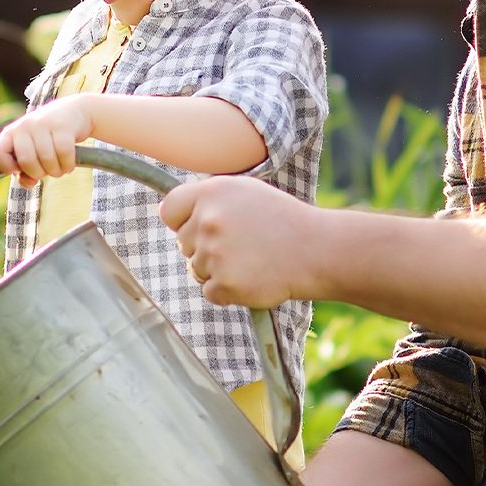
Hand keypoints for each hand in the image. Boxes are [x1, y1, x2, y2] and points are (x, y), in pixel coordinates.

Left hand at [0, 96, 95, 182]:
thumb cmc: (48, 139)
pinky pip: (63, 153)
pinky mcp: (62, 125)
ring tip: (59, 168)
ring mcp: (42, 124)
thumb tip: (28, 182)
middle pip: (26, 161)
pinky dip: (67, 165)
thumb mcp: (32, 151)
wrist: (74, 112)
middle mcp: (23, 126)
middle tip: (46, 171)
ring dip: (56, 171)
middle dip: (39, 173)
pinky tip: (68, 164)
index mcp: (10, 133)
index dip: (5, 167)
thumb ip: (25, 170)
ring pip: (46, 159)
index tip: (19, 170)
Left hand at [160, 174, 310, 307]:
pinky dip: (227, 292)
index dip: (181, 222)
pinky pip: (209, 292)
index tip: (197, 227)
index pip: (169, 210)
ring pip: (195, 270)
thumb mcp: (246, 193)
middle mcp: (209, 220)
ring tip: (250, 260)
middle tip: (240, 246)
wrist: (316, 250)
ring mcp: (215, 254)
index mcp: (212, 192)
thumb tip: (169, 212)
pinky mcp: (224, 283)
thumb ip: (209, 200)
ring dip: (217, 270)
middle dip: (204, 248)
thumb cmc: (282, 221)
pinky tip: (251, 278)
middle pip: (182, 244)